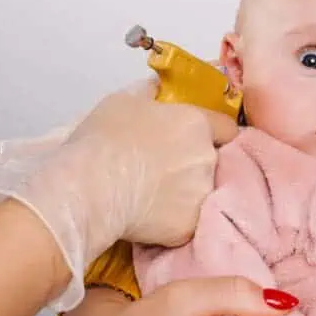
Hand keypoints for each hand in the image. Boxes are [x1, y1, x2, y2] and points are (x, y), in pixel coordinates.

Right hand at [0, 81, 239, 310]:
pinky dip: (172, 220)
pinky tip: (148, 217)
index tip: (200, 140)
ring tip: (153, 196)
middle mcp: (207, 157)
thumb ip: (150, 95)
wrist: (89, 188)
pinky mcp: (188, 226)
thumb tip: (156, 89)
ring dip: (185, 193)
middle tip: (163, 170)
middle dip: (194, 164)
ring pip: (201, 192)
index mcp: (196, 123)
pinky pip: (185, 221)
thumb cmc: (103, 139)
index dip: (215, 133)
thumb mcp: (124, 101)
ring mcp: (201, 194)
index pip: (227, 127)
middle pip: (212, 161)